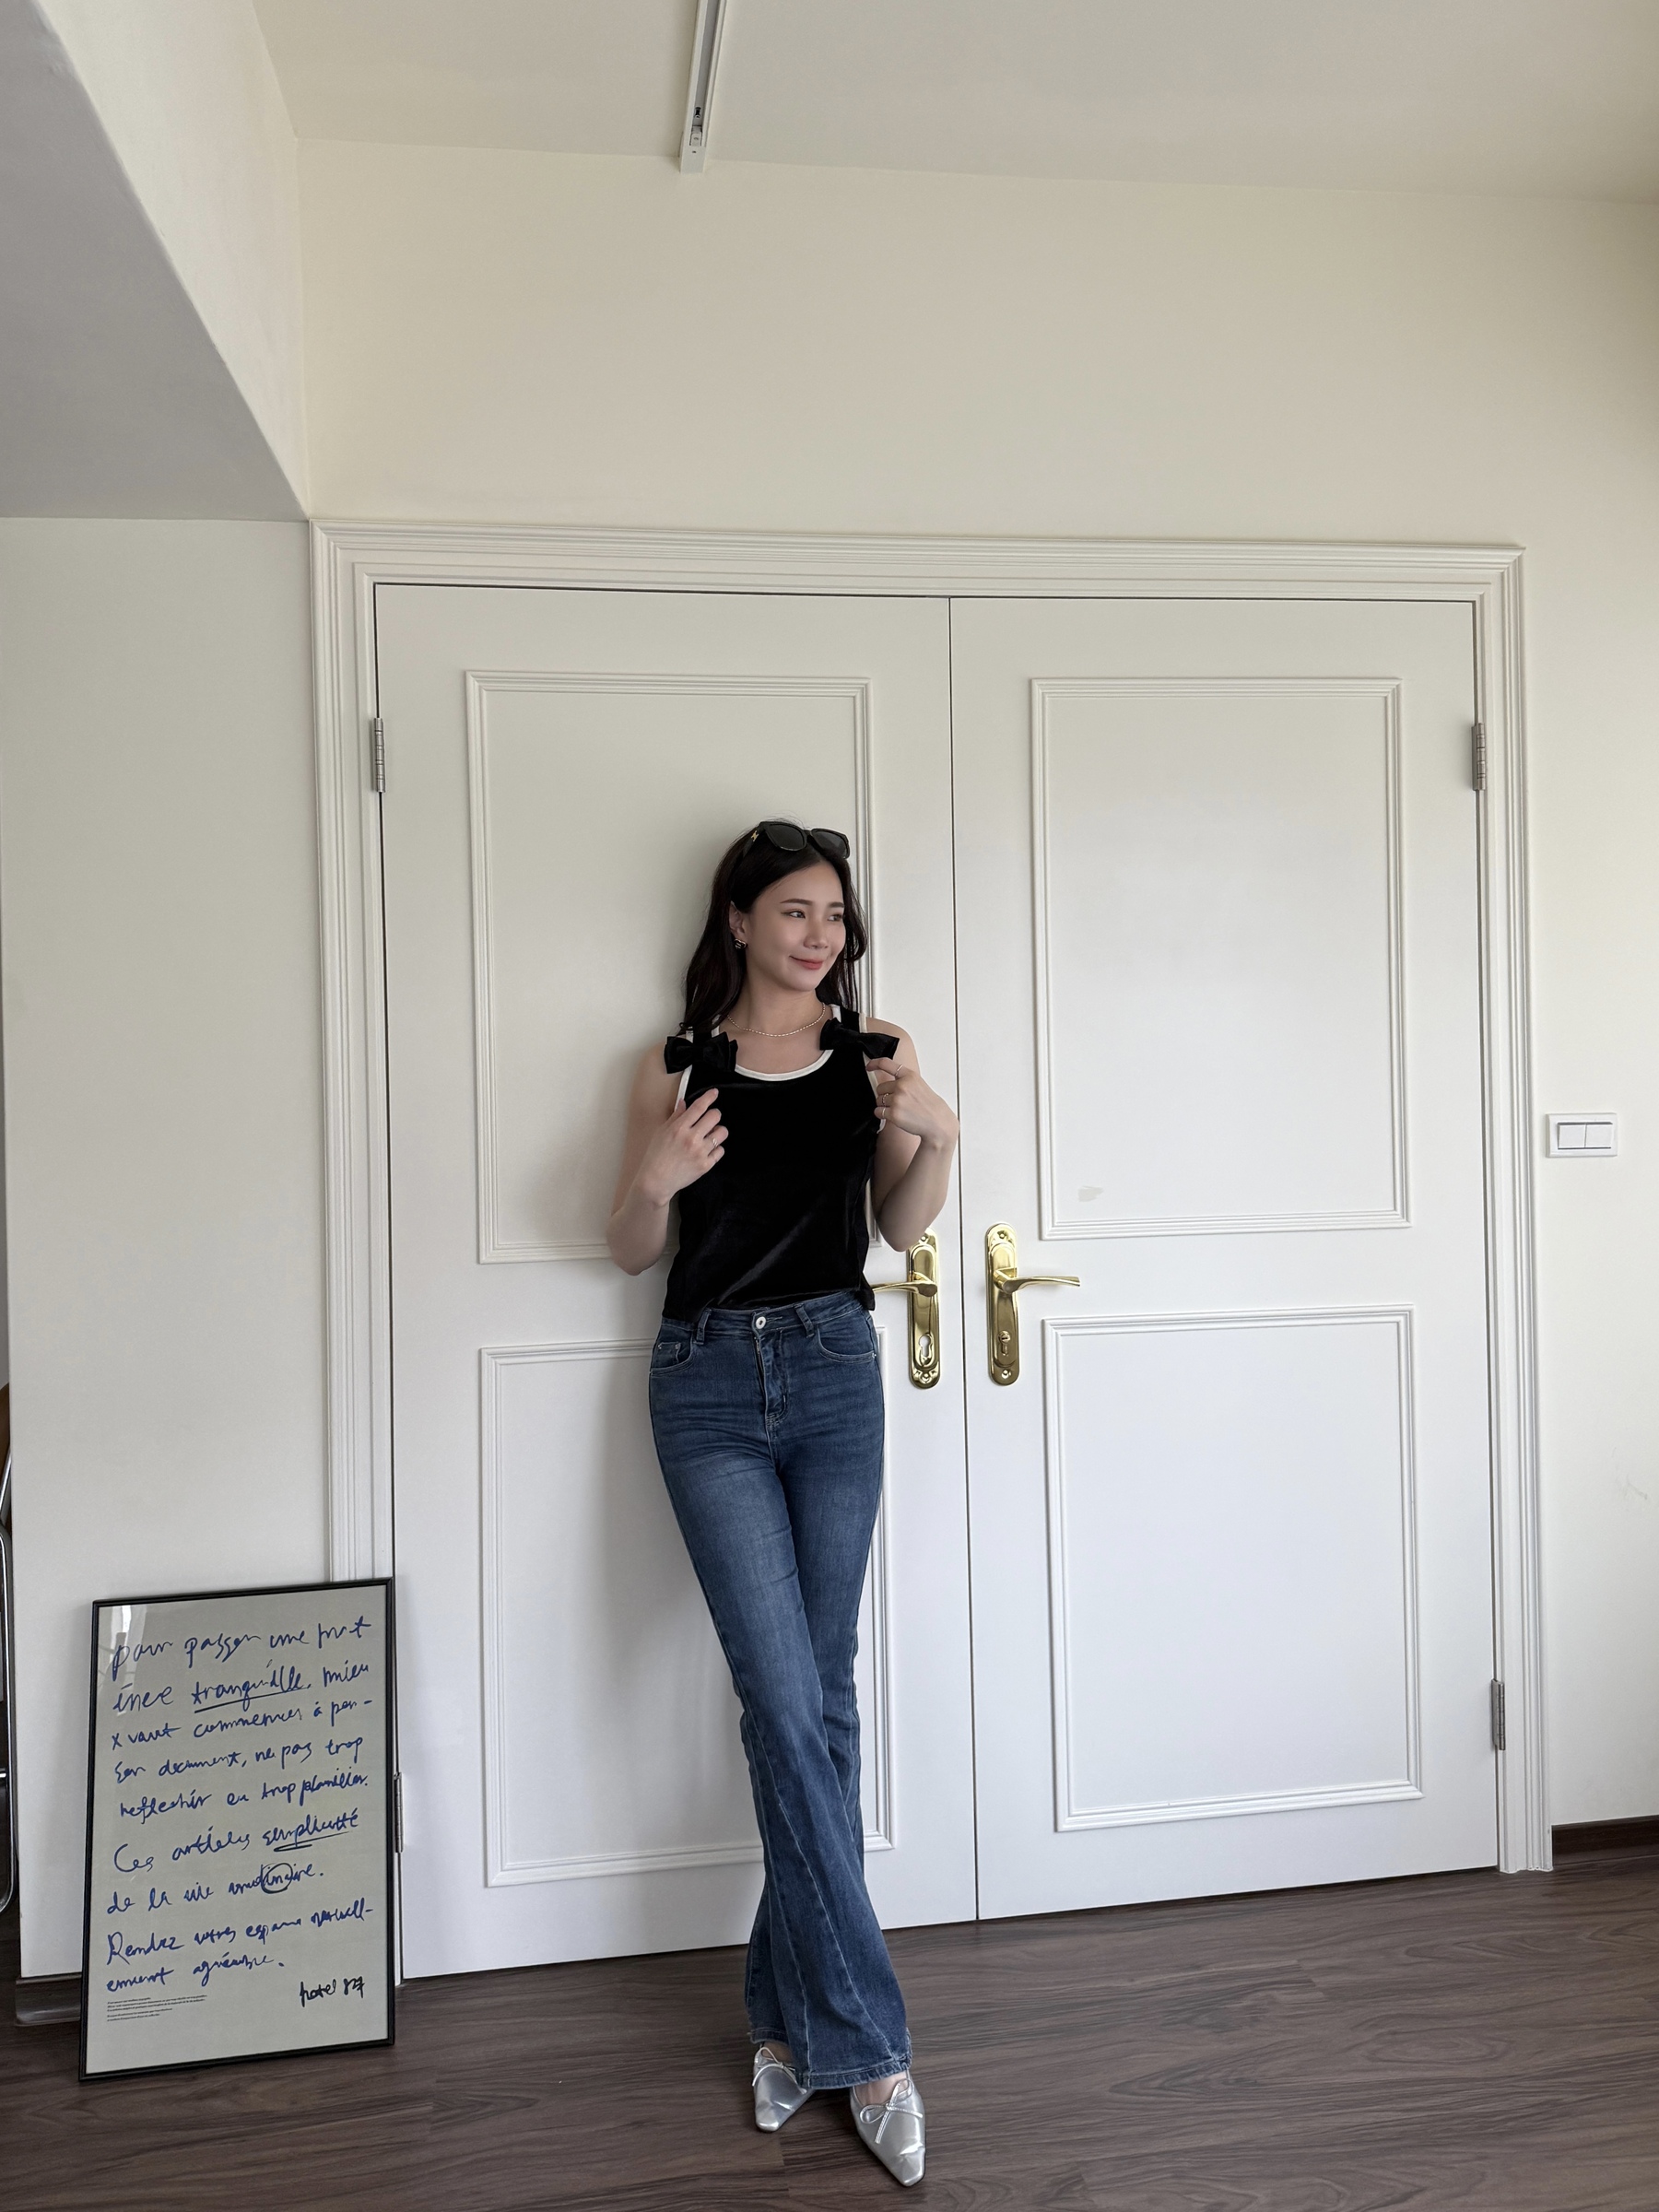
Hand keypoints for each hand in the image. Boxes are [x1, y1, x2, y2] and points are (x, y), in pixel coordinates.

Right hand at [636, 1089, 726, 1203]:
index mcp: (679, 1128)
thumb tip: (684, 1103)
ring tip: (710, 1135)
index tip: (714, 1093)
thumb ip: (675, 1117)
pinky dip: (716, 1149)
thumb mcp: (661, 1132)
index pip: (699, 1107)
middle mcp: (692, 1138)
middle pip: (715, 1116)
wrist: (656, 1181)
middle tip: (709, 1119)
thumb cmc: (655, 1156)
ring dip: (718, 1131)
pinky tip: (708, 1150)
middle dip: (714, 1115)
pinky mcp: (706, 1165)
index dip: (709, 1097)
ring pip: (722, 1133)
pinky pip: (720, 1151)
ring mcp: (700, 1152)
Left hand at [868, 1059, 957, 1150]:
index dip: (874, 1063)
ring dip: (884, 1106)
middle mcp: (902, 1085)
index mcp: (909, 1076)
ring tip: (900, 1109)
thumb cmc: (929, 1106)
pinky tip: (895, 1116)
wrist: (937, 1122)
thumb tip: (886, 1083)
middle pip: (880, 1087)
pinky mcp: (894, 1113)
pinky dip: (883, 1115)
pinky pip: (878, 1112)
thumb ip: (904, 1081)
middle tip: (898, 1101)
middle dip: (885, 1095)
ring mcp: (897, 1099)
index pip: (886, 1064)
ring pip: (878, 1100)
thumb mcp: (919, 1085)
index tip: (868, 1066)